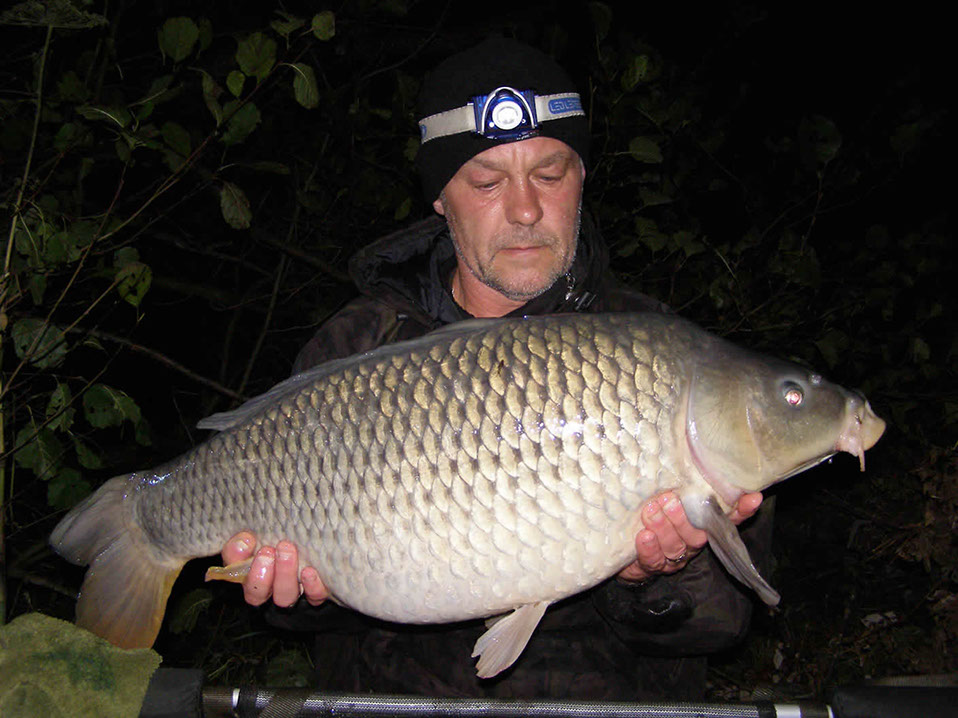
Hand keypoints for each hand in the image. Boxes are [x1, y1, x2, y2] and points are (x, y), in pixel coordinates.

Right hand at [220, 532, 328, 607]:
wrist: (321, 538)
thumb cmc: (288, 531)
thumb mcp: (266, 528)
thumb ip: (251, 533)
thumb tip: (244, 538)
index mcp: (250, 571)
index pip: (233, 570)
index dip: (236, 558)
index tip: (246, 540)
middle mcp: (269, 588)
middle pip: (257, 593)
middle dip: (259, 575)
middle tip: (267, 551)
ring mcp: (293, 593)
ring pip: (284, 596)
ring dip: (284, 575)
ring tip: (287, 551)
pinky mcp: (316, 594)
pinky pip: (314, 597)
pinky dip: (312, 586)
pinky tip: (310, 572)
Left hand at [617, 491, 762, 582]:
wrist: (625, 552)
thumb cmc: (652, 515)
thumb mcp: (665, 498)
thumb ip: (678, 485)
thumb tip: (684, 455)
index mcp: (701, 525)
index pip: (727, 519)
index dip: (742, 510)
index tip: (753, 497)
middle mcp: (691, 542)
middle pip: (697, 535)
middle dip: (683, 518)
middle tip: (669, 500)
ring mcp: (673, 556)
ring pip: (675, 546)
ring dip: (663, 527)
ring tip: (651, 510)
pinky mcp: (652, 565)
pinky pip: (654, 560)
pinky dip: (649, 548)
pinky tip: (644, 536)